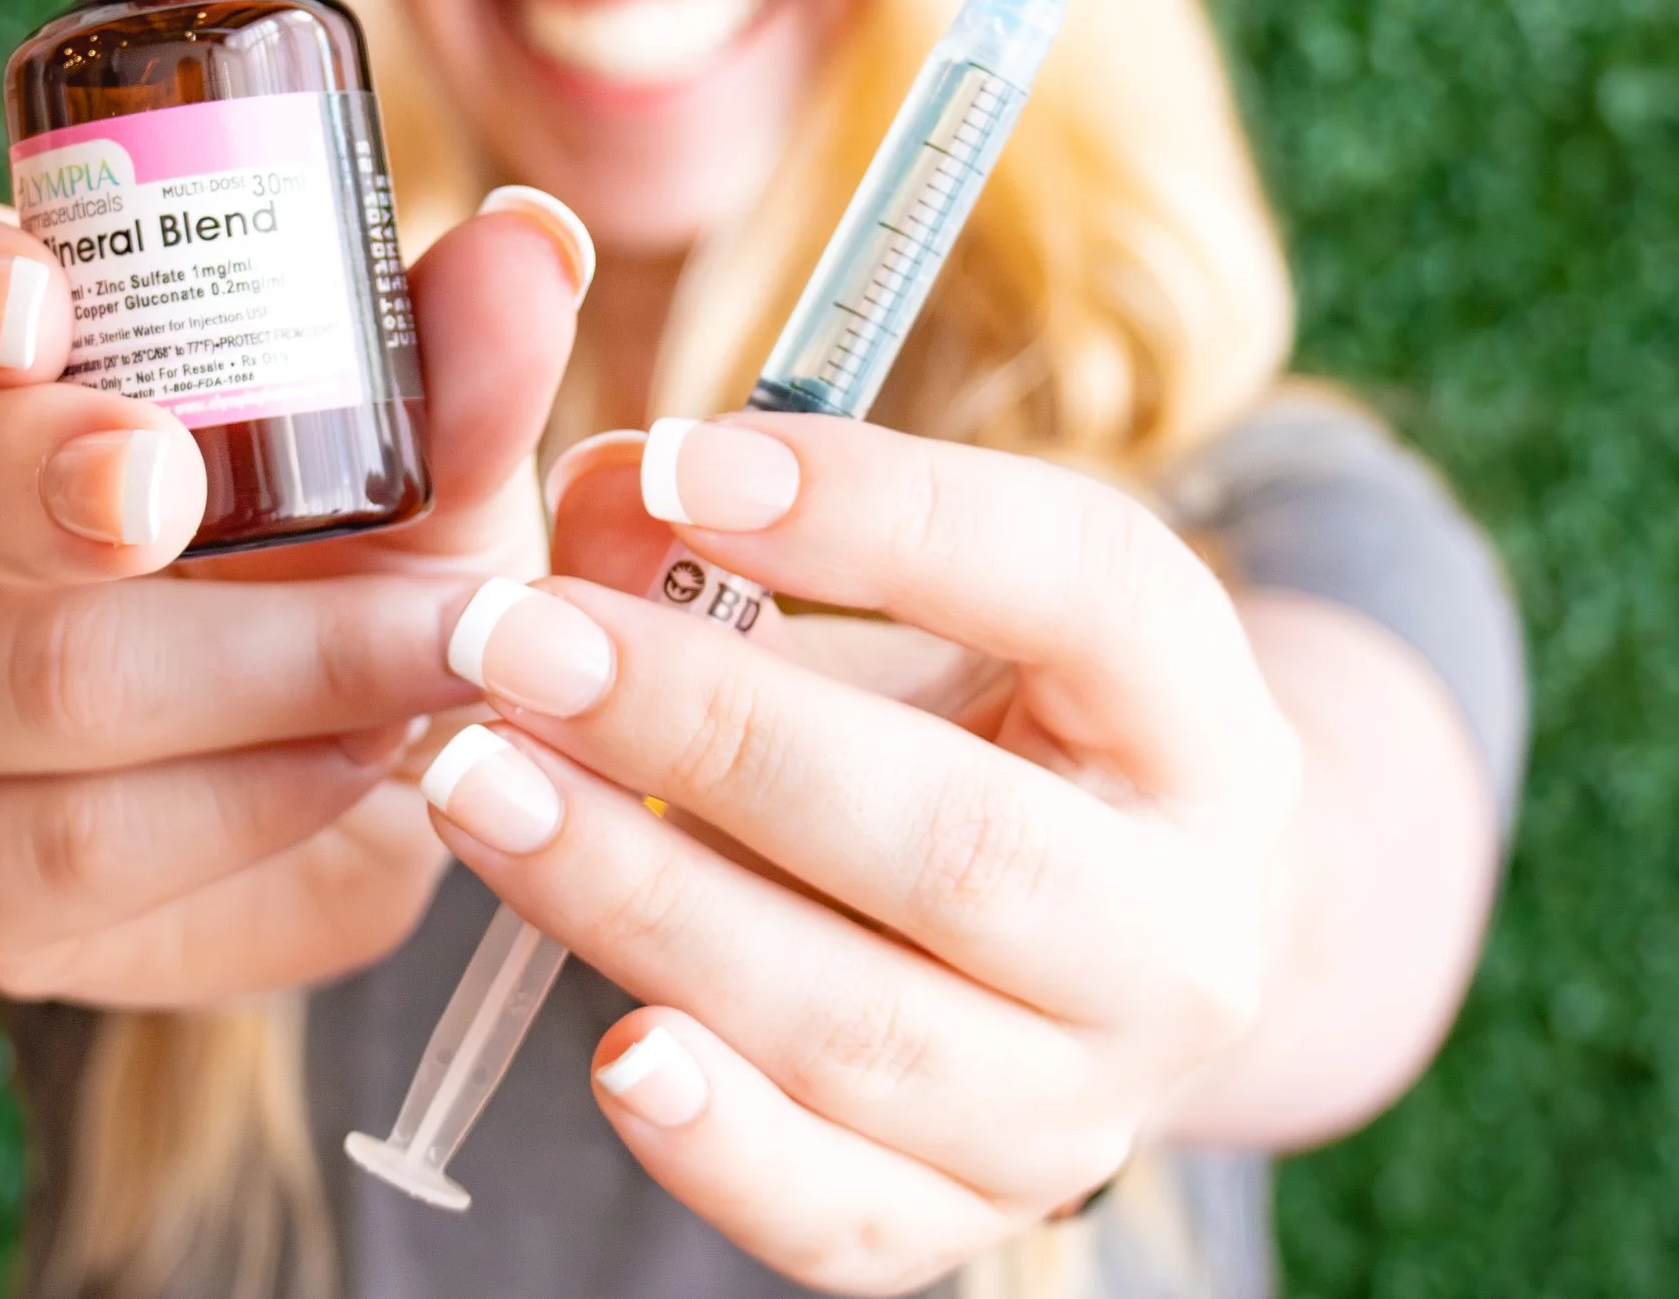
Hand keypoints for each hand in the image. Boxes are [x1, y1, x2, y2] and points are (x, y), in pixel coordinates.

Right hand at [0, 175, 584, 1004]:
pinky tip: (365, 763)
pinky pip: (83, 836)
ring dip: (269, 663)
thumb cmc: (327, 567)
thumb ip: (453, 358)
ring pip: (31, 675)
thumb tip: (533, 240)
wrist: (299, 800)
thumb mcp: (400, 454)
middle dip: (51, 476)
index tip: (26, 299)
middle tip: (168, 488)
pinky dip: (260, 792)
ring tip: (432, 653)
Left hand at [416, 415, 1299, 1294]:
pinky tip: (613, 1052)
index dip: (881, 517)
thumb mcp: (917, 606)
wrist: (1105, 952)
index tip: (680, 462)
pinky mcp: (976, 1215)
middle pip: (959, 842)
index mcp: (1197, 720)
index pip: (1081, 588)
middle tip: (518, 638)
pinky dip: (724, 1147)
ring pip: (867, 1027)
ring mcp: (1088, 1100)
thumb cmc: (982, 732)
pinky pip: (846, 1214)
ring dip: (649, 903)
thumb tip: (601, 497)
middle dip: (712, 729)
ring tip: (481, 784)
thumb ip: (747, 534)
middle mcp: (1179, 931)